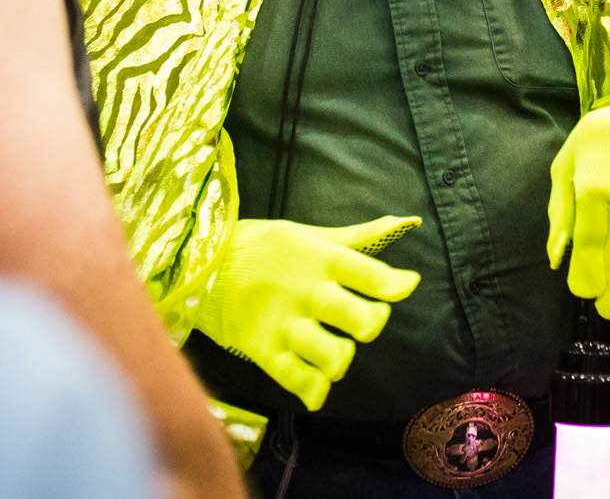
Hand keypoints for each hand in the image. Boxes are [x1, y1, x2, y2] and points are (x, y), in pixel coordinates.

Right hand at [193, 216, 420, 411]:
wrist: (200, 262)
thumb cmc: (265, 247)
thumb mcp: (311, 235)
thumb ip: (361, 236)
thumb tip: (410, 222)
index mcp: (320, 259)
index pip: (369, 273)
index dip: (393, 284)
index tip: (404, 287)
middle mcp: (305, 292)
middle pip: (355, 318)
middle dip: (370, 325)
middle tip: (367, 324)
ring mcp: (283, 323)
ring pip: (330, 355)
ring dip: (341, 359)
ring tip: (336, 353)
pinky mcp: (261, 349)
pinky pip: (294, 378)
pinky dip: (313, 389)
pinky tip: (319, 385)